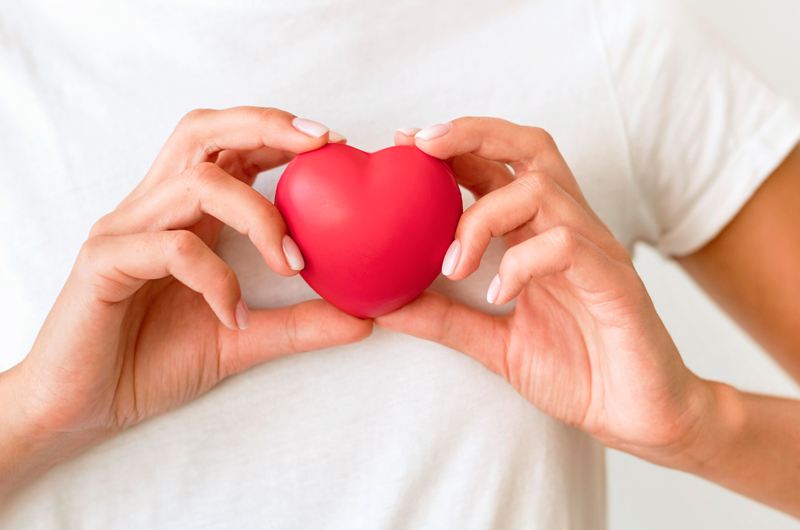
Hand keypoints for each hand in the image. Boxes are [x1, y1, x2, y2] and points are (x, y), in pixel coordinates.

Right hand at [1, 107, 369, 490]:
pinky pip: (171, 248)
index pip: (228, 146)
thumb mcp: (242, 338)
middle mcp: (152, 208)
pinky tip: (233, 315)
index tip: (334, 144)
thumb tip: (365, 318)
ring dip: (258, 215)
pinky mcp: (104, 263)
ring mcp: (124, 231)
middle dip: (265, 126)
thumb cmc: (153, 360)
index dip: (278, 132)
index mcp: (183, 213)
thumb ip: (299, 325)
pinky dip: (216, 278)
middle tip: (321, 145)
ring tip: (292, 261)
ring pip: (196, 184)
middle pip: (202, 132)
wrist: (84, 408)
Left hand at [383, 119, 714, 464]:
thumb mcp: (493, 343)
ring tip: (454, 266)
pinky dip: (522, 263)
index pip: (500, 168)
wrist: (638, 416)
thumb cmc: (576, 370)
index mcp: (540, 235)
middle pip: (530, 149)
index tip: (406, 142)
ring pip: (542, 191)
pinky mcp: (616, 283)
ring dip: (483, 218)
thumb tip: (384, 305)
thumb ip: (445, 319)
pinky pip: (568, 247)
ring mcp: (596, 252)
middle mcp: (569, 229)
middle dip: (473, 134)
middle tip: (422, 145)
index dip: (455, 146)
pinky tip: (497, 295)